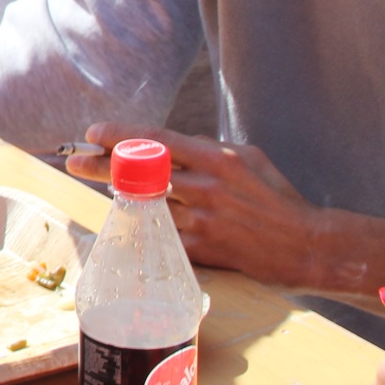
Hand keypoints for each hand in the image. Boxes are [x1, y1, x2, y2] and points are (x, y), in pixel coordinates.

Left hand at [65, 125, 321, 282]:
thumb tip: (170, 145)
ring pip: (147, 206)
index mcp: (217, 160)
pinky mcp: (204, 251)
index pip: (157, 142)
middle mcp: (206, 188)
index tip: (94, 133)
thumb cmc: (278, 199)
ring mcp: (203, 222)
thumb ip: (207, 149)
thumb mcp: (248, 159)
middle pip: (141, 174)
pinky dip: (146, 230)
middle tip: (75, 162)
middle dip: (101, 166)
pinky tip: (131, 226)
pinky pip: (163, 237)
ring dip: (122, 199)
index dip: (120, 136)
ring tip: (107, 190)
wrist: (310, 248)